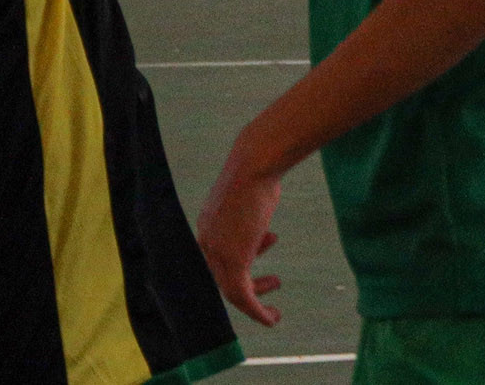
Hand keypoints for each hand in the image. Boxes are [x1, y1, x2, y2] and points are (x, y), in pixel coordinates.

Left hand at [196, 158, 284, 325]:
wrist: (254, 168)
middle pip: (222, 277)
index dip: (242, 264)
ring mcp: (217, 252)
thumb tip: (260, 206)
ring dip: (254, 302)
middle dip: (250, 284)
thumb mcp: (248, 199)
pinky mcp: (231, 261)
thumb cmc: (256, 177)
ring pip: (232, 292)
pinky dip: (257, 312)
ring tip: (278, 290)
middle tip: (274, 281)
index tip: (261, 265)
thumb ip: (248, 213)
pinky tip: (272, 317)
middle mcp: (206, 240)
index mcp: (207, 226)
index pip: (217, 258)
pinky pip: (242, 297)